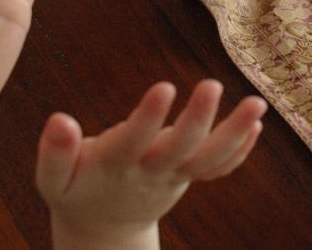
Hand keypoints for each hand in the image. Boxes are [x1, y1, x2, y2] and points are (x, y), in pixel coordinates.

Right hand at [36, 80, 265, 249]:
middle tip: (212, 84)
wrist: (103, 227)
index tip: (164, 86)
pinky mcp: (188, 177)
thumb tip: (58, 121)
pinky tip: (258, 123)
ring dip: (235, 133)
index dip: (149, 117)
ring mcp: (174, 175)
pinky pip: (218, 168)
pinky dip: (240, 150)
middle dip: (198, 118)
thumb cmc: (76, 189)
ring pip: (209, 159)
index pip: (135, 140)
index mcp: (116, 166)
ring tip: (258, 103)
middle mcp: (151, 171)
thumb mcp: (53, 180)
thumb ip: (54, 153)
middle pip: (181, 148)